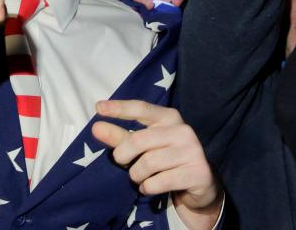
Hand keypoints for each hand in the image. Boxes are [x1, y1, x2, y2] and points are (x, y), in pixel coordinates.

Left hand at [93, 100, 220, 229]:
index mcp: (169, 117)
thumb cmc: (165, 160)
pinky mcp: (197, 173)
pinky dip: (148, 188)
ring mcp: (192, 151)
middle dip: (123, 155)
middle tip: (122, 163)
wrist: (199, 184)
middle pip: (139, 140)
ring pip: (148, 163)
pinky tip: (150, 188)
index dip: (119, 108)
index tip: (98, 108)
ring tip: (139, 178)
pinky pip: (159, 181)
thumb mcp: (144, 147)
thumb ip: (121, 137)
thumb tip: (96, 127)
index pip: (141, 108)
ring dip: (136, 175)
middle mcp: (183, 130)